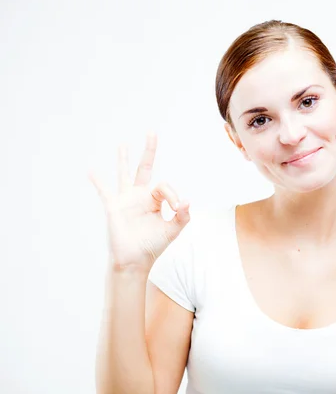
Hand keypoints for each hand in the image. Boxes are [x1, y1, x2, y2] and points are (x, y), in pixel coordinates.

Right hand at [89, 132, 190, 271]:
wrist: (135, 260)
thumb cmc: (153, 246)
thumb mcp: (173, 230)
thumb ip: (183, 216)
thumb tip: (187, 201)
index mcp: (155, 200)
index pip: (165, 186)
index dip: (173, 194)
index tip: (176, 207)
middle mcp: (140, 196)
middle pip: (144, 168)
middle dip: (149, 151)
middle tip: (151, 132)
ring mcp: (126, 200)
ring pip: (124, 174)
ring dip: (123, 159)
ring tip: (123, 144)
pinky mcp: (114, 207)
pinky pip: (104, 191)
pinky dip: (97, 181)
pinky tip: (90, 170)